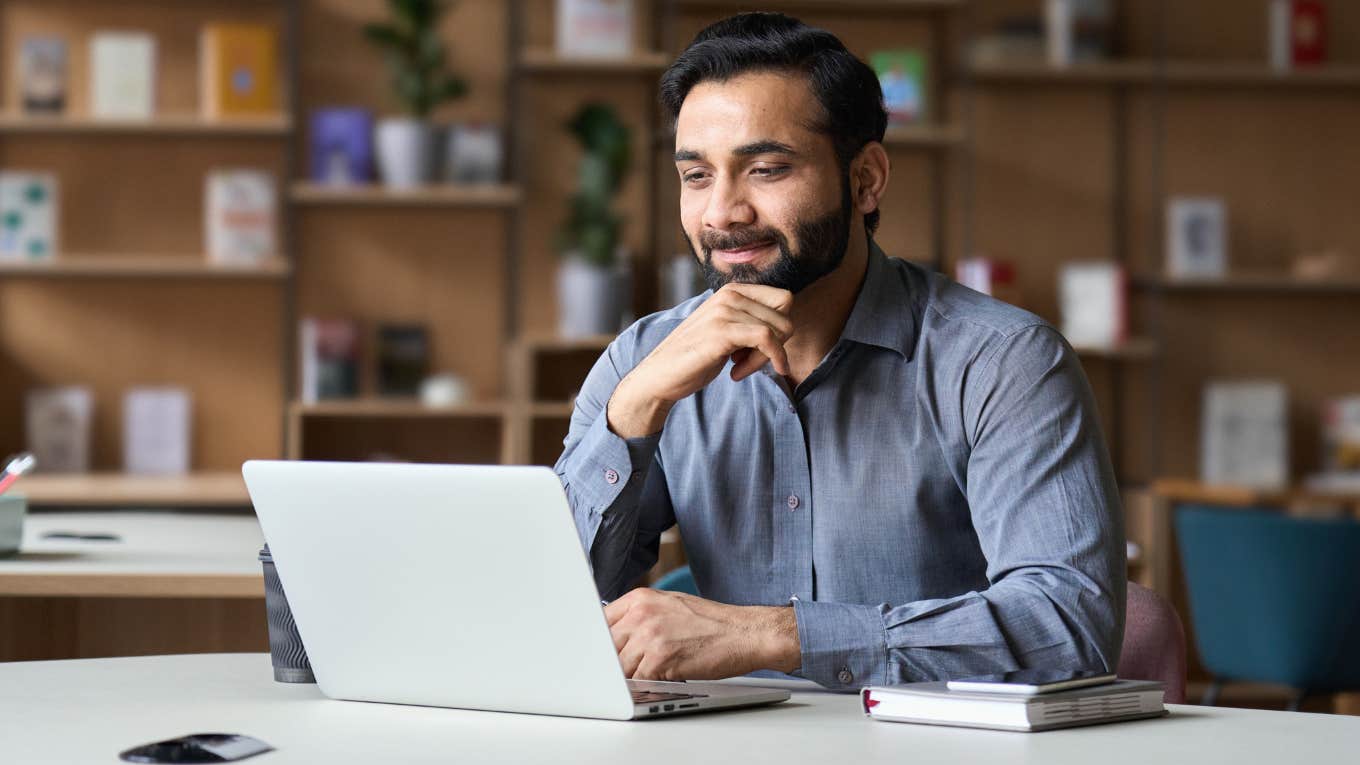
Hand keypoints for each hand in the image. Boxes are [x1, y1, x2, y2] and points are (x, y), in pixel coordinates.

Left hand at [605, 588, 799, 680]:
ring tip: (652, 673)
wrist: (744, 633)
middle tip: (627, 670)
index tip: (597, 655)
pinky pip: (637, 681)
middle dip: (613, 662)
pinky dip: (645, 686)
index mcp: (639, 598)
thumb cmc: (711, 623)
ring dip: (630, 677)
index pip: (599, 622)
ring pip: (618, 668)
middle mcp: (641, 614)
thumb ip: (640, 616)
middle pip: (605, 647)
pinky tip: (660, 680)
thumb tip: (614, 635)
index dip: (599, 643)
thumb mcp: (669, 606)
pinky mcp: (660, 660)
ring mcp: (649, 636)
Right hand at [607, 284, 793, 437]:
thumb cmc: (694, 357)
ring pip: (778, 329)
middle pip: (785, 314)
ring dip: (765, 358)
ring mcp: (725, 311)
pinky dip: (767, 360)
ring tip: (739, 369)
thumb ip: (750, 321)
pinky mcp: (722, 331)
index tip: (759, 349)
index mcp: (732, 291)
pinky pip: (768, 340)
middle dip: (777, 344)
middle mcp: (729, 294)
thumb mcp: (726, 331)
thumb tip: (787, 326)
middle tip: (749, 362)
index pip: (783, 300)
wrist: (659, 375)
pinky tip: (739, 374)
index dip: (779, 328)